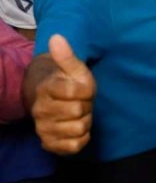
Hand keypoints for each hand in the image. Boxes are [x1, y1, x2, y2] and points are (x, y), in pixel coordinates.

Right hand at [32, 35, 95, 154]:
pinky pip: (75, 146)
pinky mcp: (50, 144)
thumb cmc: (68, 82)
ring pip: (79, 128)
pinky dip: (82, 138)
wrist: (53, 103)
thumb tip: (56, 37)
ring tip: (78, 114)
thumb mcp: (72, 68)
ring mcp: (43, 128)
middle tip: (80, 102)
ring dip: (85, 121)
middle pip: (79, 111)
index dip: (87, 90)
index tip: (83, 88)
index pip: (75, 92)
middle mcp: (41, 110)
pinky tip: (76, 128)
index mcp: (46, 89)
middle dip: (86, 105)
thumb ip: (67, 56)